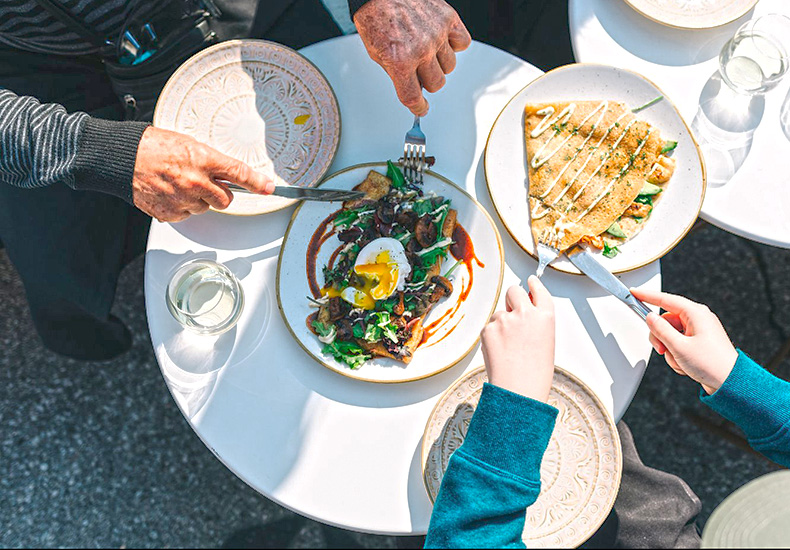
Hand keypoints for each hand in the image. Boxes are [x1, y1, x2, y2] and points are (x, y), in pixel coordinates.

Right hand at [132, 127, 274, 221]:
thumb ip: (210, 161)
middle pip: (226, 199)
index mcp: (203, 160)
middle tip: (203, 182)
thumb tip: (227, 174)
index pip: (239, 173)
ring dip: (198, 200)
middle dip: (219, 193)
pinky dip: (181, 207)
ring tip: (178, 184)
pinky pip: (186, 215)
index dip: (257, 182)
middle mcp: (196, 182)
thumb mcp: (189, 145)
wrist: (123, 158)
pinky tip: (168, 192)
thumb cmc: (153, 147)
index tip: (269, 188)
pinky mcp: (170, 213)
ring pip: (205, 208)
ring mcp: (183, 199)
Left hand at [354, 0, 470, 115]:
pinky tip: (442, 39)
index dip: (418, 107)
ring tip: (428, 50)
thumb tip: (412, 88)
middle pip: (436, 84)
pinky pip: (462, 43)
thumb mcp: (376, 53)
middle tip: (420, 71)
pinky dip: (454, 44)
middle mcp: (421, 50)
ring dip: (439, 63)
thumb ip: (396, 73)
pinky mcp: (448, 18)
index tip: (421, 109)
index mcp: (399, 61)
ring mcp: (437, 34)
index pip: (414, 98)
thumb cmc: (376, 16)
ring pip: (449, 67)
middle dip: (427, 81)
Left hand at [480, 276, 555, 401]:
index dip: (533, 284)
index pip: (539, 290)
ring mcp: (505, 319)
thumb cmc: (535, 373)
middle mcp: (525, 313)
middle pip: (514, 291)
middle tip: (512, 311)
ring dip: (501, 325)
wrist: (518, 390)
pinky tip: (500, 352)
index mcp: (545, 316)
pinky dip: (492, 337)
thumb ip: (536, 323)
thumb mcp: (546, 342)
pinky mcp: (488, 328)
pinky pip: (489, 327)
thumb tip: (523, 312)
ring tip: (508, 349)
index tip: (530, 281)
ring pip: (499, 313)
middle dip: (513, 297)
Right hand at [631, 288, 737, 394]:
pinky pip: (678, 344)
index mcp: (696, 314)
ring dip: (670, 350)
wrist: (730, 382)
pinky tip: (685, 364)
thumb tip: (650, 318)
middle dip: (661, 338)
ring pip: (669, 335)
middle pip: (665, 321)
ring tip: (680, 361)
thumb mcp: (679, 346)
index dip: (647, 296)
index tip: (634, 292)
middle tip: (664, 350)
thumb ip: (660, 329)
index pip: (665, 299)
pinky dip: (677, 355)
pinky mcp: (698, 342)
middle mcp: (697, 319)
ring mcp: (698, 331)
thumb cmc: (712, 364)